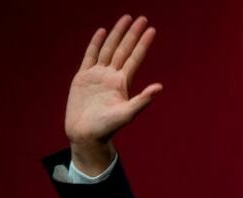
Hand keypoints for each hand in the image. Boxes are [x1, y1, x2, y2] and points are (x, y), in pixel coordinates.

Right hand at [65, 15, 162, 174]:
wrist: (86, 134)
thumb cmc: (108, 128)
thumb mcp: (127, 114)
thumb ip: (142, 100)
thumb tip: (159, 87)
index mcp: (122, 83)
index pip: (135, 58)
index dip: (143, 43)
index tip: (151, 29)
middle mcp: (111, 76)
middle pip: (123, 49)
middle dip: (132, 33)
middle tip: (141, 17)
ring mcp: (97, 75)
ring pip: (108, 49)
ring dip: (116, 34)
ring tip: (125, 19)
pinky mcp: (83, 77)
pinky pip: (90, 56)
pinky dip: (95, 44)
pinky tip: (102, 32)